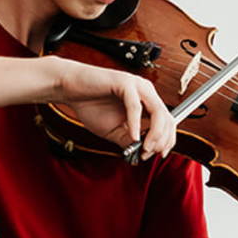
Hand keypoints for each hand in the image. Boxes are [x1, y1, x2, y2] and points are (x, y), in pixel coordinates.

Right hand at [49, 57, 175, 156]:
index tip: (156, 155)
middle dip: (162, 140)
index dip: (166, 141)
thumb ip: (129, 139)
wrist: (69, 88)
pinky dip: (135, 124)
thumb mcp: (113, 130)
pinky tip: (132, 136)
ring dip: (154, 134)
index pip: (168, 122)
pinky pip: (136, 106)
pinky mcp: (125, 82)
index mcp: (147, 102)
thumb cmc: (90, 105)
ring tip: (144, 147)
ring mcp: (138, 86)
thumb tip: (144, 151)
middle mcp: (146, 92)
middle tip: (148, 153)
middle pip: (168, 118)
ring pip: (158, 112)